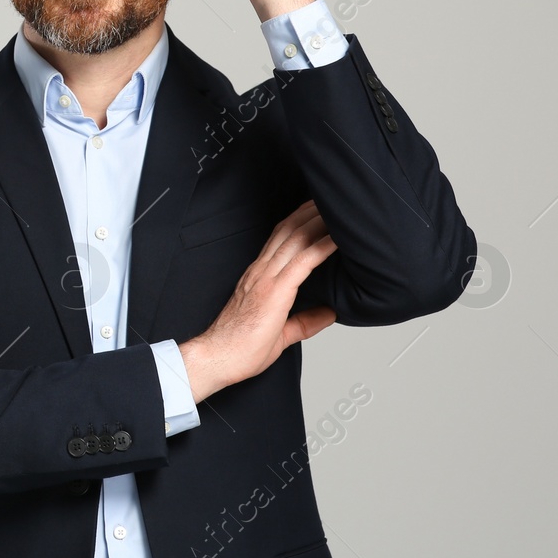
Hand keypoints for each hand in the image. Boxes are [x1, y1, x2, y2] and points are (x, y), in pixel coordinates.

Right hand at [179, 201, 337, 402]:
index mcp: (258, 277)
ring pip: (296, 239)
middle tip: (331, 200)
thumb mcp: (281, 334)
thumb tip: (330, 313)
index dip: (298, 221)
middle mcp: (261, 272)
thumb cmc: (239, 348)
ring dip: (318, 222)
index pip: (279, 240)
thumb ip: (305, 321)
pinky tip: (337, 239)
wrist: (218, 357)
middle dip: (310, 212)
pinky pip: (303, 262)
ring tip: (338, 210)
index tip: (315, 210)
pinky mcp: (275, 291)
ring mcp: (266, 279)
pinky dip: (322, 247)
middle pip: (289, 231)